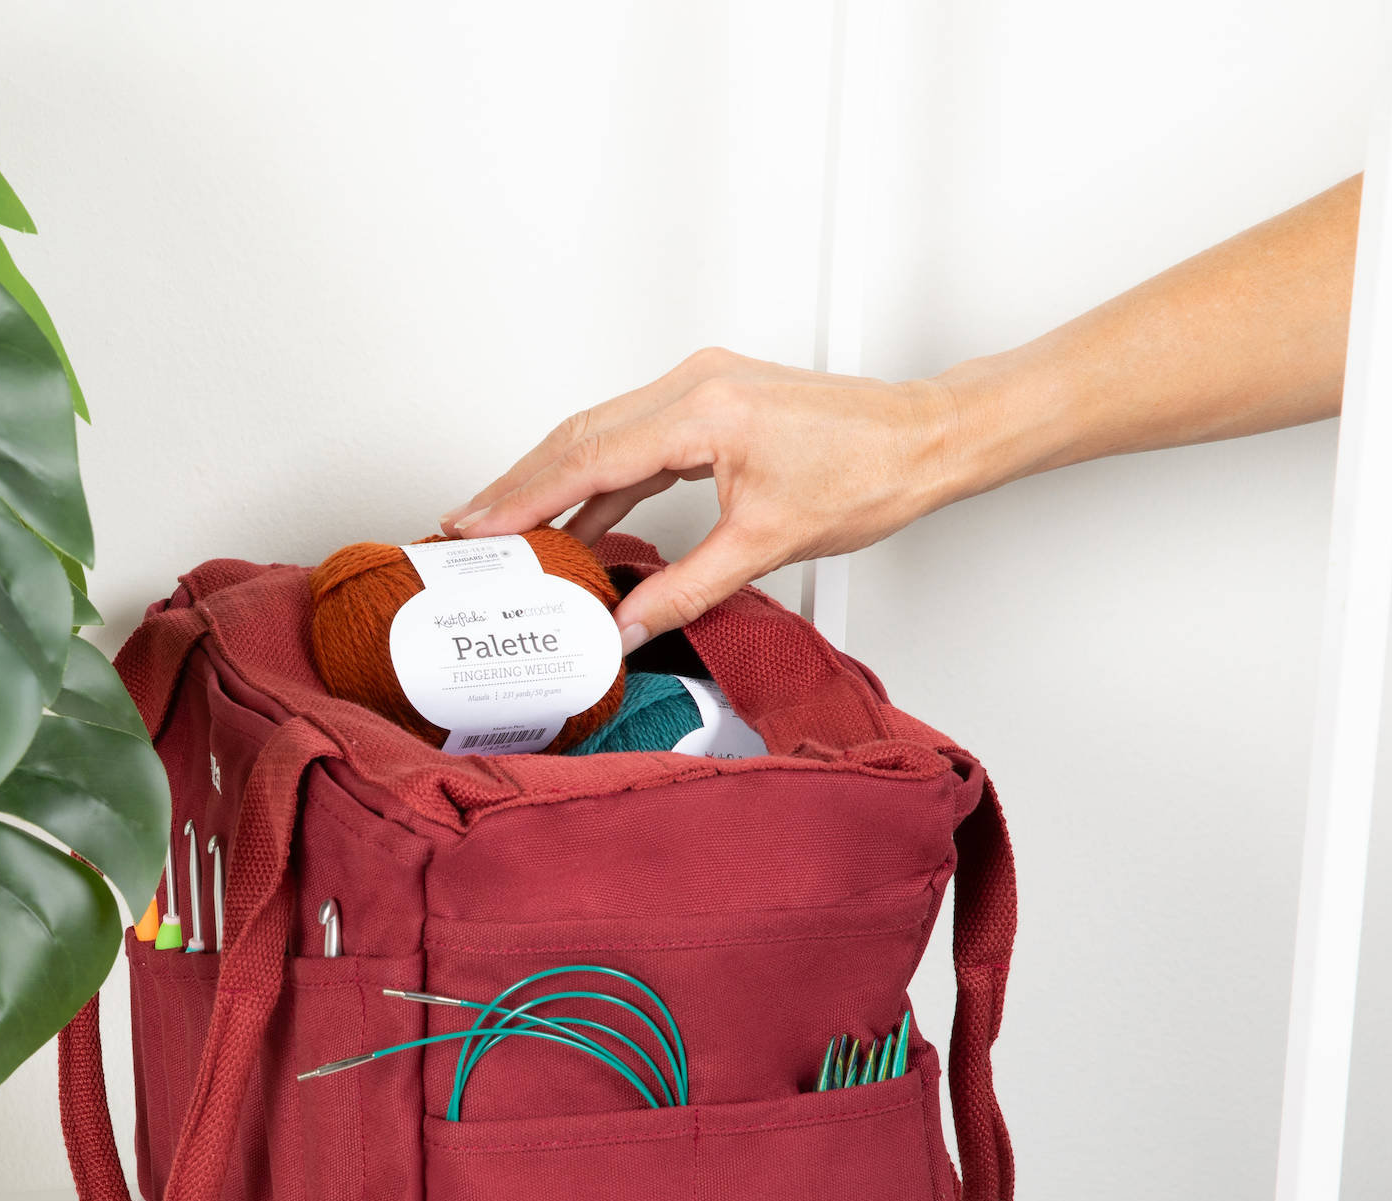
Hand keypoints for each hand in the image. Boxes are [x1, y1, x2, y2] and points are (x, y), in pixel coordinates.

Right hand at [439, 349, 973, 650]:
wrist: (925, 440)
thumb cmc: (870, 473)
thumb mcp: (766, 546)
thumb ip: (682, 590)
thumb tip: (625, 624)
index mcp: (704, 411)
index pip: (588, 456)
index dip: (523, 497)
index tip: (477, 528)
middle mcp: (695, 385)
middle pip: (578, 435)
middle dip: (516, 485)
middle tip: (466, 529)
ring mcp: (700, 388)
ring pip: (600, 434)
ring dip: (551, 481)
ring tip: (508, 528)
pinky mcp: (710, 402)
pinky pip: (632, 438)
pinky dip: (595, 477)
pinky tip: (575, 518)